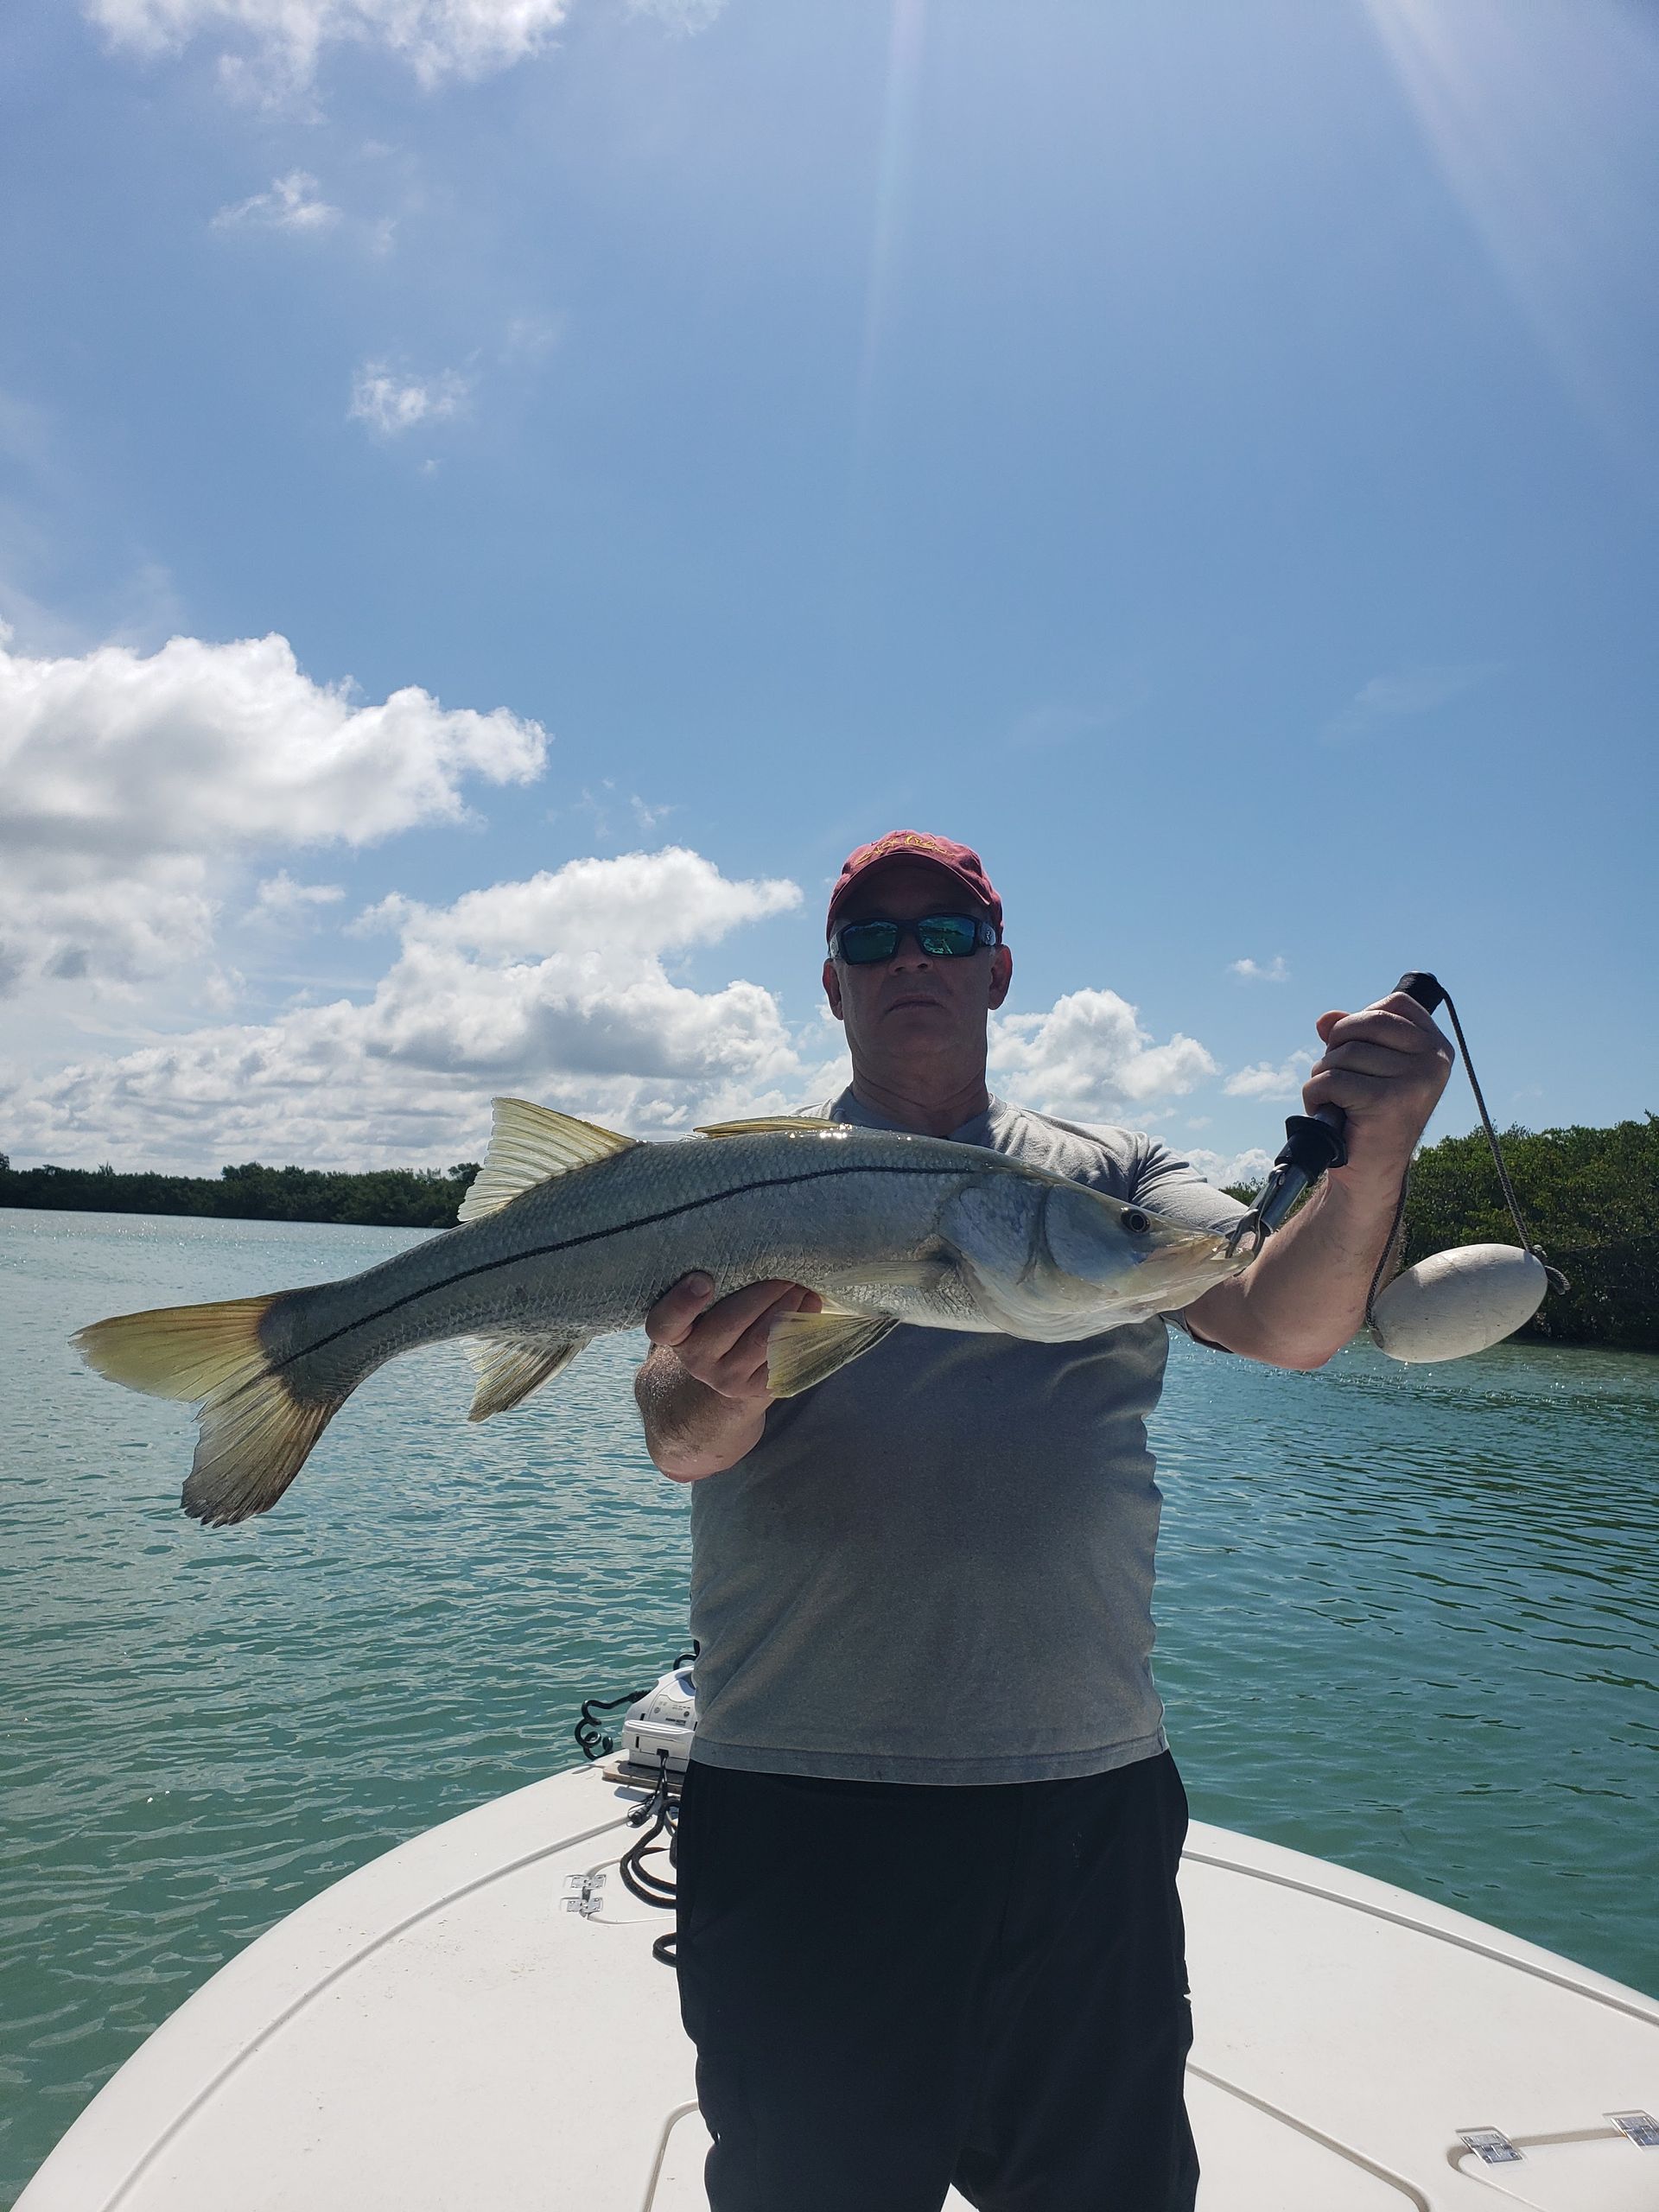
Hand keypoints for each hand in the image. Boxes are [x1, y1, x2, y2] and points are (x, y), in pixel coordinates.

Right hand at [645, 1274, 822, 1403]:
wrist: (729, 1368)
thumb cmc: (717, 1317)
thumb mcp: (704, 1304)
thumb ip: (711, 1282)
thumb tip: (753, 1250)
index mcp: (674, 1334)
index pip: (665, 1323)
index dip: (681, 1303)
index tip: (703, 1280)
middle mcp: (695, 1359)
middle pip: (729, 1323)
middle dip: (763, 1293)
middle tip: (785, 1272)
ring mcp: (726, 1378)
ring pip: (761, 1339)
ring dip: (787, 1307)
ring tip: (800, 1286)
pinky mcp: (757, 1387)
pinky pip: (783, 1355)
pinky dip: (800, 1325)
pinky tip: (809, 1305)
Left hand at [1302, 990, 1453, 1183]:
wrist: (1370, 1171)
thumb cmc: (1368, 1114)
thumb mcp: (1368, 1066)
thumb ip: (1353, 1035)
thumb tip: (1326, 1020)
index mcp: (1437, 1047)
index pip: (1395, 1004)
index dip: (1362, 1019)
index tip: (1355, 1048)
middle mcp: (1435, 1060)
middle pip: (1365, 1023)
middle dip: (1337, 1047)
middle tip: (1338, 1078)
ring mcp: (1416, 1080)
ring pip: (1343, 1053)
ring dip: (1323, 1076)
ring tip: (1336, 1100)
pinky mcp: (1388, 1100)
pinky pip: (1331, 1080)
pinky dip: (1315, 1095)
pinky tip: (1328, 1111)